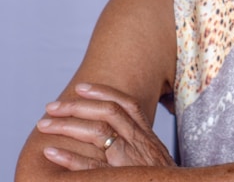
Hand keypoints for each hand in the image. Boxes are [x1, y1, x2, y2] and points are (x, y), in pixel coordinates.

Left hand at [37, 83, 175, 169]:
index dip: (104, 92)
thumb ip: (139, 144)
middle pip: (109, 112)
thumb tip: (117, 134)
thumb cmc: (161, 178)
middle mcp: (139, 142)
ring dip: (68, 125)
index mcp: (147, 136)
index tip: (81, 87)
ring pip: (98, 131)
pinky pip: (90, 166)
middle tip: (52, 106)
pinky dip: (69, 158)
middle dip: (78, 105)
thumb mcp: (154, 156)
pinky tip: (51, 151)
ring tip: (45, 124)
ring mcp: (129, 159)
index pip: (127, 104)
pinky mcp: (120, 176)